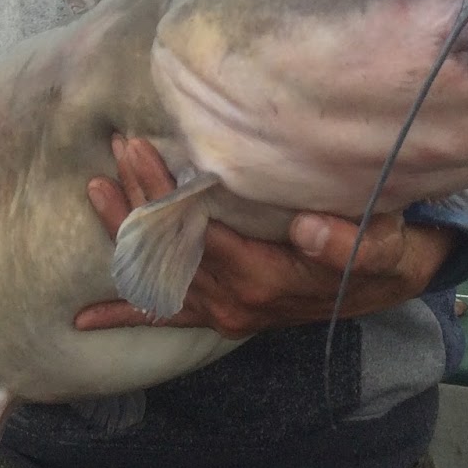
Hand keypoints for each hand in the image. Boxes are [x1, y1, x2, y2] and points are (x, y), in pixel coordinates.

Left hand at [75, 137, 457, 338]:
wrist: (383, 282)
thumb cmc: (379, 251)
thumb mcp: (381, 243)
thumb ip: (347, 241)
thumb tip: (305, 227)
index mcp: (263, 277)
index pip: (196, 231)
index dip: (162, 192)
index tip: (139, 149)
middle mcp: (233, 299)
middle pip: (168, 249)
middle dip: (136, 199)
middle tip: (117, 150)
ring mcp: (222, 310)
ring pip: (156, 275)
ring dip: (123, 234)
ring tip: (95, 190)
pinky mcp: (219, 313)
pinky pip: (164, 314)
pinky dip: (123, 313)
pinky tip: (84, 318)